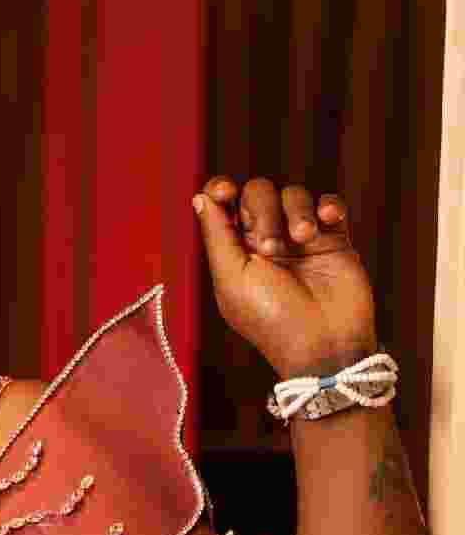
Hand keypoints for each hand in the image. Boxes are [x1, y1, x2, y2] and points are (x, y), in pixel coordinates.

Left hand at [194, 176, 377, 377]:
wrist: (324, 344)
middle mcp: (265, 240)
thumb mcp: (232, 279)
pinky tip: (328, 220)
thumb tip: (200, 196)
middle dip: (262, 209)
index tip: (225, 192)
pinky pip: (330, 204)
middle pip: (258, 193)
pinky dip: (328, 205)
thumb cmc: (271, 318)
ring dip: (296, 210)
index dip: (220, 189)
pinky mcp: (334, 240)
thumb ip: (216, 235)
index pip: (222, 204)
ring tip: (303, 238)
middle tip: (272, 246)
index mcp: (234, 250)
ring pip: (293, 194)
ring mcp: (300, 239)